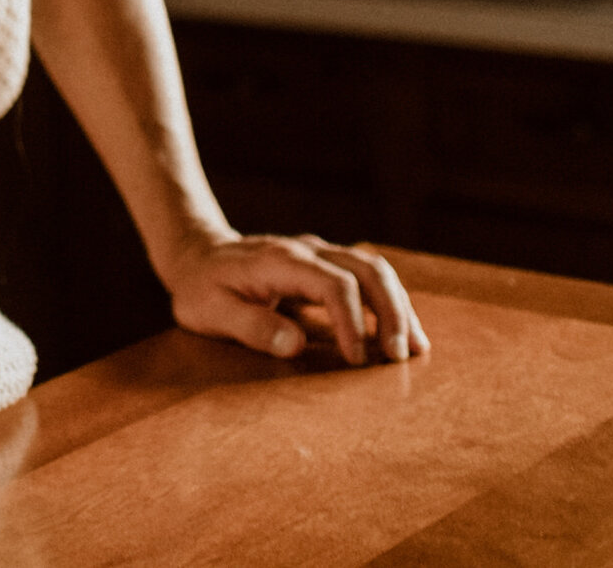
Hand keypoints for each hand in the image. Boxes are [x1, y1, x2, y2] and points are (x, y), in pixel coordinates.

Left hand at [163, 232, 429, 365]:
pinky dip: (391, 304)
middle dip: (391, 313)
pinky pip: (369, 279)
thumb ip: (251, 325)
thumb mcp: (209, 311)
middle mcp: (308, 252)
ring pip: (376, 271)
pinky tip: (403, 335)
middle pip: (367, 270)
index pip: (334, 284)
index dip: (351, 322)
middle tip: (400, 358)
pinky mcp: (327, 267)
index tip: (355, 360)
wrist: (196, 254)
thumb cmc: (201, 288)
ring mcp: (320, 255)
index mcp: (281, 261)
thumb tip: (294, 345)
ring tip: (415, 349)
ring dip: (399, 308)